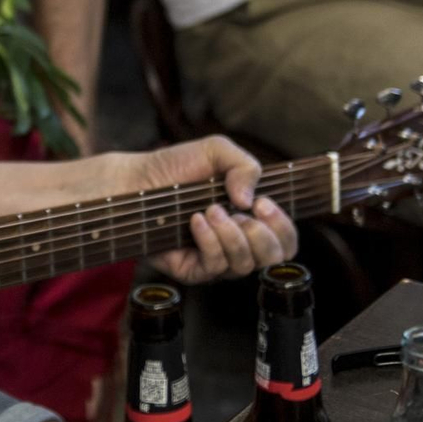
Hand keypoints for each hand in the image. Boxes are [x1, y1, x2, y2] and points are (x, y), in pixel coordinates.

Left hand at [129, 137, 297, 282]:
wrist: (136, 180)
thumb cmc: (176, 167)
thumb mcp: (216, 151)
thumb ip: (245, 165)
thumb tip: (250, 200)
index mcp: (251, 219)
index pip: (286, 240)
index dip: (283, 227)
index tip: (262, 203)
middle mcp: (238, 243)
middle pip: (274, 259)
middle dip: (262, 235)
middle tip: (240, 209)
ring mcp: (217, 259)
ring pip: (245, 265)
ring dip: (231, 234)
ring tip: (209, 209)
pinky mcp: (193, 270)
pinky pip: (214, 266)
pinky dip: (209, 240)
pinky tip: (196, 220)